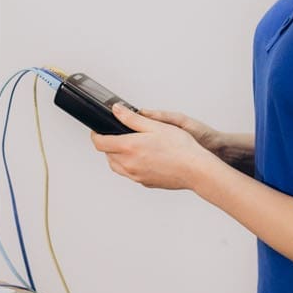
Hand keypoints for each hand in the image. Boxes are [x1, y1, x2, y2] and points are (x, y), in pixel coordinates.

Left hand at [91, 103, 212, 189]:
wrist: (196, 170)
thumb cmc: (180, 148)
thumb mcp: (155, 126)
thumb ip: (132, 118)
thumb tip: (116, 110)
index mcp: (129, 148)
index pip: (100, 143)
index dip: (96, 135)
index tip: (98, 131)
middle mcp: (129, 164)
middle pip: (107, 155)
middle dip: (108, 144)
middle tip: (117, 135)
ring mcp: (136, 176)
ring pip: (116, 166)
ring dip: (116, 156)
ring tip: (129, 146)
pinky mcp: (145, 183)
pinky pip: (130, 174)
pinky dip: (129, 165)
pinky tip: (143, 158)